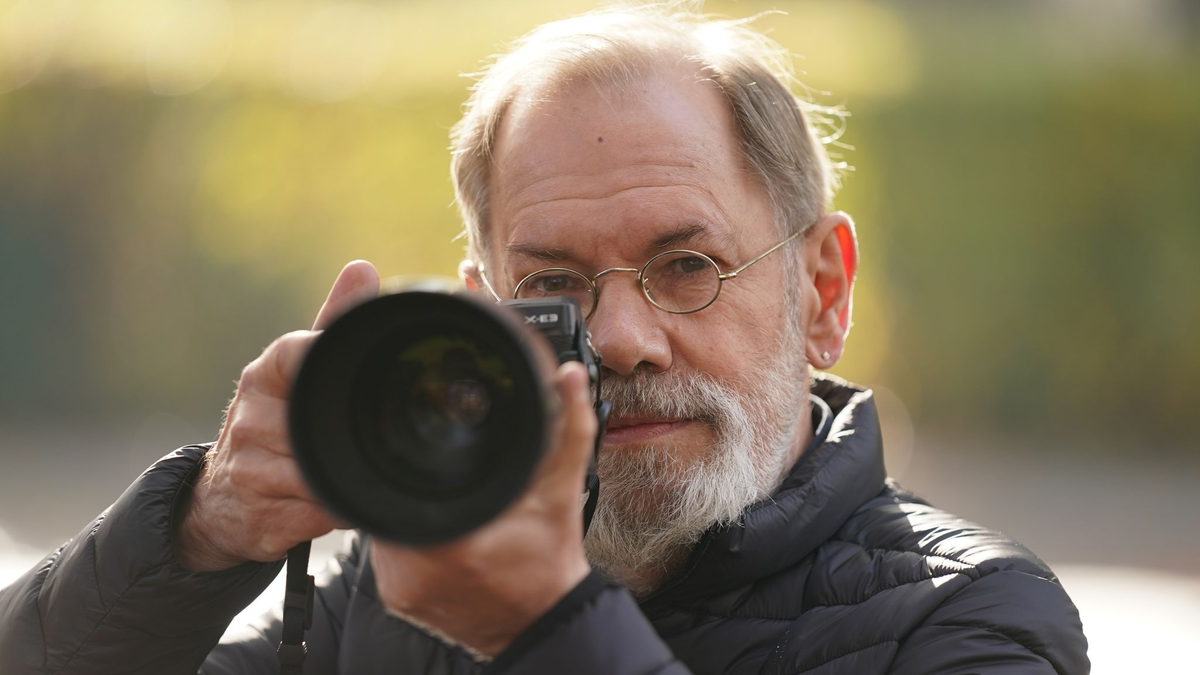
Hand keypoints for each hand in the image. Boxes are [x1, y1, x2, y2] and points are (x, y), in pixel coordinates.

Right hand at [174, 261, 380, 571]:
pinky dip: (342, 509)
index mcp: (266, 375)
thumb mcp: (296, 371)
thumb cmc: (272, 424)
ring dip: (349, 474)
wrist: (219, 501)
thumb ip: (332, 322)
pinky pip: (322, 511)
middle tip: (372, 436)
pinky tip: (341, 500)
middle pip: (319, 421)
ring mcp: (252, 467)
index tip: (350, 374)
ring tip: (351, 470)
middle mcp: (251, 417)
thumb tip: (362, 268)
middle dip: (346, 432)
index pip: (297, 353)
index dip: (325, 358)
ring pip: (325, 471)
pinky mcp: (262, 514)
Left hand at [370, 361, 595, 657]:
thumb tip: (569, 378)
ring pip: (384, 525)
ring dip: (407, 508)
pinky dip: (407, 537)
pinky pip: (387, 554)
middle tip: (443, 476)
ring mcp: (402, 588)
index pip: (406, 481)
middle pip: (391, 497)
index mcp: (454, 539)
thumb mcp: (562, 490)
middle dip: (413, 482)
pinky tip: (437, 531)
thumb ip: (568, 428)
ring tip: (442, 502)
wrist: (542, 623)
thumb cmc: (551, 559)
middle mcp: (416, 568)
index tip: (433, 454)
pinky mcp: (399, 599)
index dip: (415, 461)